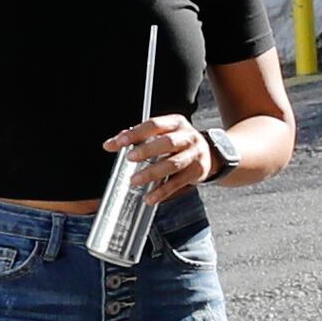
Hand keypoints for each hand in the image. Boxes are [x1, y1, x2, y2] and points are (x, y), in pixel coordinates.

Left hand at [102, 113, 216, 201]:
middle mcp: (187, 137)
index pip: (154, 125)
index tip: (120, 142)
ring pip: (173, 164)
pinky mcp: (197, 172)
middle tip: (130, 158)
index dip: (136, 133)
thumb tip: (110, 144)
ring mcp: (194, 155)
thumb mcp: (161, 133)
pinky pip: (178, 183)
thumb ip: (136, 137)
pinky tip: (150, 197)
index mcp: (175, 123)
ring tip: (135, 180)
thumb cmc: (179, 143)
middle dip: (147, 150)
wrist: (211, 153)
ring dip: (152, 173)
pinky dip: (162, 192)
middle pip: (167, 143)